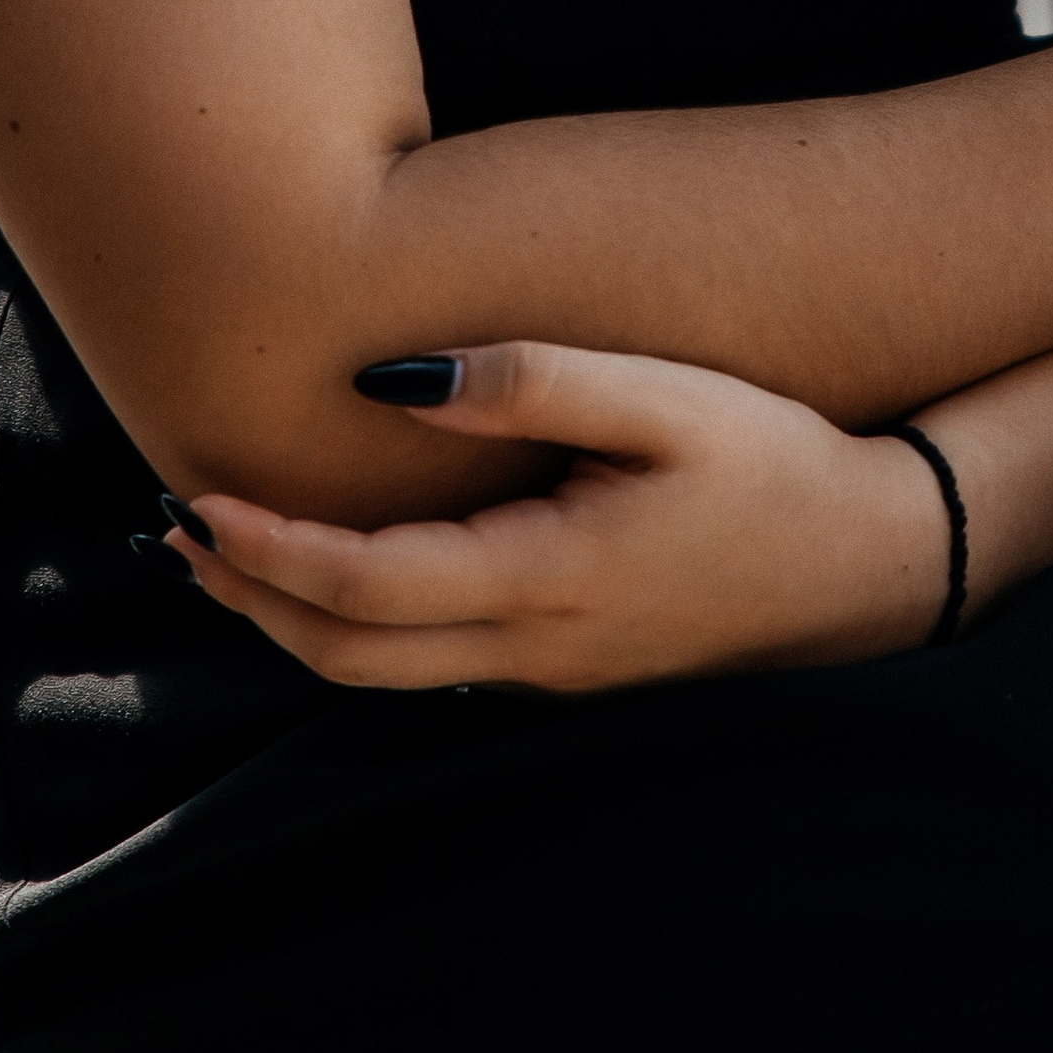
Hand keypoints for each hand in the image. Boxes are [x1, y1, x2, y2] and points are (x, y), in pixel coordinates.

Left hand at [166, 342, 951, 693]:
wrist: (875, 560)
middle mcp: (535, 649)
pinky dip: (359, 625)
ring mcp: (553, 671)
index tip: (197, 500)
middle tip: (176, 529)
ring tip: (228, 553)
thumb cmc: (775, 463)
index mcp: (547, 581)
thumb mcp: (663, 402)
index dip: (268, 553)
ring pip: (385, 675)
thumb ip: (529, 379)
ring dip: (296, 618)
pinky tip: (345, 571)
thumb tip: (389, 377)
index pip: (365, 589)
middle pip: (349, 656)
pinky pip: (434, 664)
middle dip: (252, 598)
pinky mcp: (573, 665)